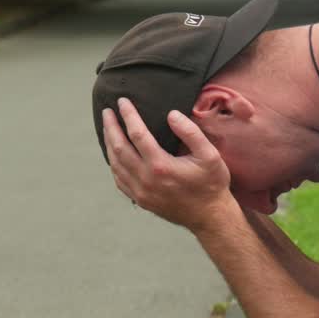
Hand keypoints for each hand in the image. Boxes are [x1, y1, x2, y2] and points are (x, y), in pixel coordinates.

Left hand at [102, 97, 233, 232]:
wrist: (210, 216)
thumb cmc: (212, 184)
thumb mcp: (210, 155)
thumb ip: (191, 132)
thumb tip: (171, 114)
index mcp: (161, 166)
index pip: (137, 134)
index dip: (128, 115)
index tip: (122, 101)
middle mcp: (145, 179)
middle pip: (119, 148)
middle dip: (111, 127)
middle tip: (106, 112)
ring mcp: (140, 192)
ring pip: (115, 164)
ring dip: (109, 144)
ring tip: (108, 129)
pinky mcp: (140, 200)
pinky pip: (119, 179)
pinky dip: (114, 163)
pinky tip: (115, 154)